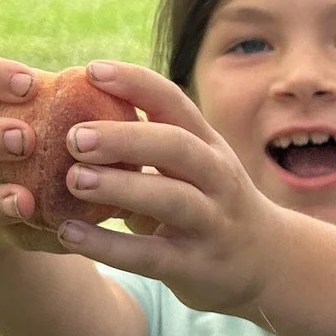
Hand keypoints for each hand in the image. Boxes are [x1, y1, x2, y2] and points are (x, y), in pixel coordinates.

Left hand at [41, 61, 285, 319]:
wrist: (266, 262)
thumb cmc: (208, 205)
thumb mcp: (191, 169)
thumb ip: (145, 150)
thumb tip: (70, 121)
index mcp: (207, 145)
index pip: (174, 102)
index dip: (135, 83)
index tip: (91, 71)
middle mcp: (215, 177)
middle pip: (176, 146)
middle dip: (124, 137)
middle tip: (74, 136)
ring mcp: (210, 221)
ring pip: (170, 198)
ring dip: (120, 187)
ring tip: (73, 179)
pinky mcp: (195, 265)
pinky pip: (150, 255)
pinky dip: (108, 245)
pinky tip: (69, 234)